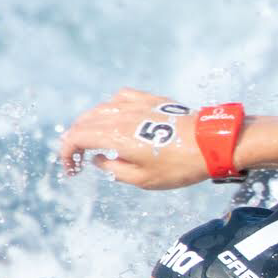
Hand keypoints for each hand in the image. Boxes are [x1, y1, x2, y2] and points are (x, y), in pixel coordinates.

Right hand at [59, 88, 210, 190]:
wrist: (211, 144)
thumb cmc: (179, 166)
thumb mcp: (143, 180)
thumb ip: (114, 170)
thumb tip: (98, 160)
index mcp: (116, 136)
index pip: (77, 138)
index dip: (67, 153)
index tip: (71, 170)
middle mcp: (122, 116)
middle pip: (85, 122)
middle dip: (74, 140)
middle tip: (77, 159)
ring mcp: (136, 105)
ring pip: (100, 108)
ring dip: (89, 124)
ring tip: (91, 140)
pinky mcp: (150, 100)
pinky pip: (121, 97)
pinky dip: (109, 108)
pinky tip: (113, 116)